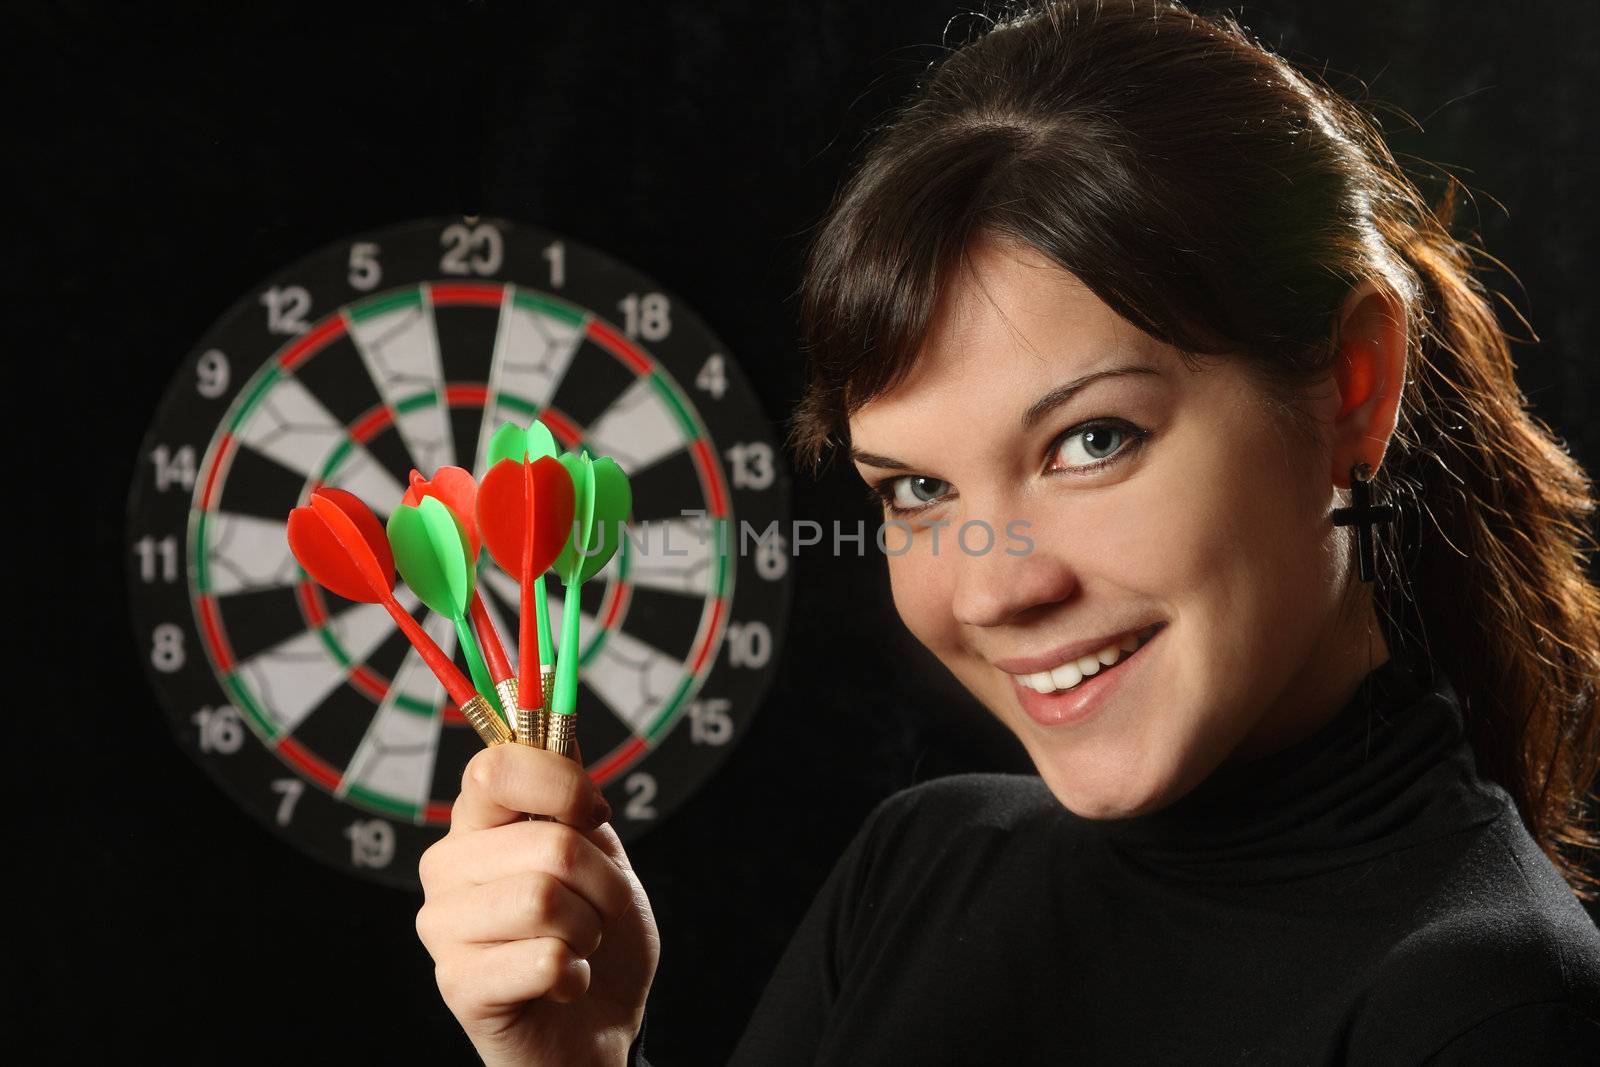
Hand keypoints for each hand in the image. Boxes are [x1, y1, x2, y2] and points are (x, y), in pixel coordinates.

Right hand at [417, 740, 660, 1065]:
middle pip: (549, 844)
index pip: (497, 765)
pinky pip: (544, 958)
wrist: (593, 1026)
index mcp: (478, 822)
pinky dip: (576, 973)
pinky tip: (563, 983)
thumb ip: (569, 789)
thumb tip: (552, 714)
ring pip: (546, 900)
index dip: (563, 785)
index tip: (594, 814)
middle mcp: (446, 866)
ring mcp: (443, 927)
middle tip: (598, 910)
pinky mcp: (457, 986)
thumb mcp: (596, 849)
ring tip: (578, 945)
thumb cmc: (593, 934)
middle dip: (603, 883)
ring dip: (591, 929)